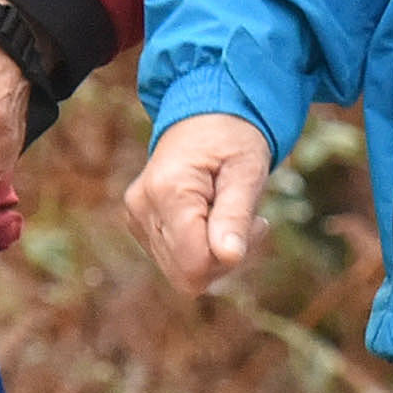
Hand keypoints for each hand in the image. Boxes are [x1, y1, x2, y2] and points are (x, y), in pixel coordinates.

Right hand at [126, 112, 275, 294]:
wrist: (203, 117)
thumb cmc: (232, 139)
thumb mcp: (247, 170)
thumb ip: (236, 214)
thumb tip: (229, 258)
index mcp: (168, 191)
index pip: (196, 264)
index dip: (230, 257)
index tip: (256, 224)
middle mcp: (142, 207)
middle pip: (187, 275)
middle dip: (224, 259)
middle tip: (248, 221)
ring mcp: (136, 218)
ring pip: (181, 273)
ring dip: (213, 254)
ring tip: (229, 214)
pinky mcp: (139, 224)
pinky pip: (174, 261)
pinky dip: (199, 248)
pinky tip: (211, 218)